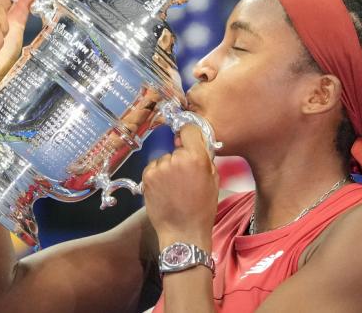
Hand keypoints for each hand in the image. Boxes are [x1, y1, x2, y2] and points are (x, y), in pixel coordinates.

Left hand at [142, 124, 218, 249]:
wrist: (183, 231)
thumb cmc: (202, 209)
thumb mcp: (213, 180)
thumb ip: (205, 158)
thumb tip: (197, 143)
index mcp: (196, 158)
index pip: (189, 129)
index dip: (189, 134)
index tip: (188, 139)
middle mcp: (176, 159)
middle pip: (177, 147)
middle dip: (180, 157)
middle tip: (185, 176)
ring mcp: (160, 168)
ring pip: (164, 158)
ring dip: (168, 167)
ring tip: (174, 187)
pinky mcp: (147, 177)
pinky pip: (154, 168)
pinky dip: (158, 175)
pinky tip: (165, 190)